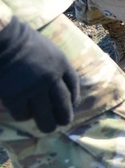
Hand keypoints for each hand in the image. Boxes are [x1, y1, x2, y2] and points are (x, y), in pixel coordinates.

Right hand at [0, 17, 77, 132]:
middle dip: (64, 117)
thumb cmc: (22, 41)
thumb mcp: (48, 48)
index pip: (74, 85)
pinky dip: (24, 116)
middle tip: (63, 123)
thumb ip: (54, 64)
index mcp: (61, 64)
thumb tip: (57, 81)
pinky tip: (23, 114)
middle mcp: (52, 78)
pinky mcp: (16, 96)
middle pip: (64, 104)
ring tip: (47, 128)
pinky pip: (23, 114)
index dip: (75, 97)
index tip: (73, 105)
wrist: (3, 39)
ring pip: (46, 115)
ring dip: (47, 124)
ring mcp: (34, 88)